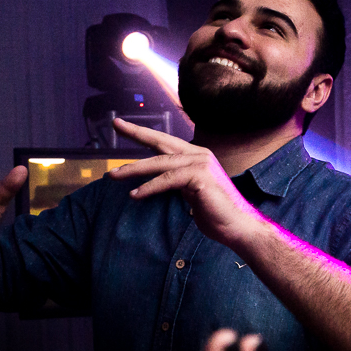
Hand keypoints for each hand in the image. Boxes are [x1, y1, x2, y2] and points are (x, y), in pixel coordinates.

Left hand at [108, 118, 266, 248]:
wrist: (237, 227)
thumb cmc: (215, 214)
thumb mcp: (191, 192)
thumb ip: (178, 182)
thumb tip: (159, 180)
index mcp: (197, 156)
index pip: (166, 141)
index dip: (144, 133)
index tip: (123, 125)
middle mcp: (199, 155)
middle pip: (161, 141)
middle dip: (137, 133)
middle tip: (116, 124)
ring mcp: (201, 164)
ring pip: (160, 162)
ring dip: (134, 169)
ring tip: (114, 175)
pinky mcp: (200, 177)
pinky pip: (168, 180)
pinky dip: (150, 187)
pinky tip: (135, 195)